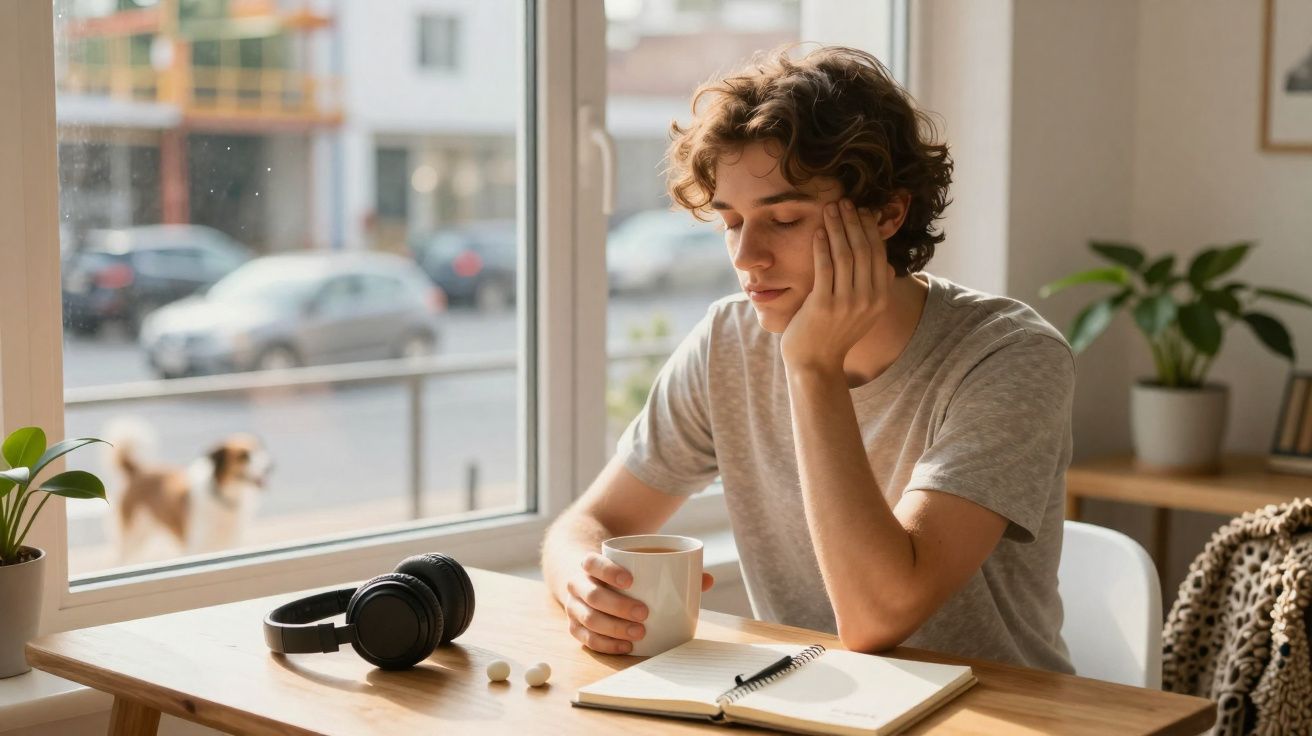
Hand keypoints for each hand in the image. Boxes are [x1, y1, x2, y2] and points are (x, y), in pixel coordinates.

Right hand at [564, 551, 714, 653]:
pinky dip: (605, 644)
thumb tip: (707, 579)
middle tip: (644, 613)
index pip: (592, 563)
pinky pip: (586, 639)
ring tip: (638, 634)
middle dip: (618, 606)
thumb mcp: (638, 564)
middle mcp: (577, 584)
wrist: (587, 578)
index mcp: (590, 564)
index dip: (608, 571)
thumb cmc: (621, 572)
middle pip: (592, 595)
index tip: (631, 580)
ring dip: (613, 628)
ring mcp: (573, 607)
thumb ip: (670, 567)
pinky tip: (625, 647)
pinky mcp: (575, 627)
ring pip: (587, 619)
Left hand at [779, 198, 893, 372]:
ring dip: (837, 228)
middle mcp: (868, 299)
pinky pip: (824, 268)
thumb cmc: (834, 335)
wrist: (815, 364)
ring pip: (844, 255)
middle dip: (853, 222)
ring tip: (829, 209)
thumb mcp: (862, 313)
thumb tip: (888, 267)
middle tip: (844, 202)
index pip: (877, 254)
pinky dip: (822, 246)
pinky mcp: (824, 305)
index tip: (860, 211)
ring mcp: (847, 303)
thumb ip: (874, 290)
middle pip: (863, 250)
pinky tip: (818, 232)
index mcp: (879, 298)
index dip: (869, 229)